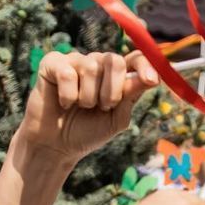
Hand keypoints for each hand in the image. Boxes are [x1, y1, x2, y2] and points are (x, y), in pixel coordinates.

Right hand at [19, 50, 159, 163]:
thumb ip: (131, 97)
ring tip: (81, 107)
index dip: (144, 65)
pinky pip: (67, 73)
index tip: (151, 80)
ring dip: (88, 97)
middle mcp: (97, 64)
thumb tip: (152, 78)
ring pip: (91, 68)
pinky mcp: (53, 63)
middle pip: (114, 60)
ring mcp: (75, 61)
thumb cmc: (88, 132)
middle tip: (103, 107)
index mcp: (116, 77)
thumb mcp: (116, 119)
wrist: (58, 145)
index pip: (134, 59)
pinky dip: (68, 96)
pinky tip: (64, 104)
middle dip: (112, 91)